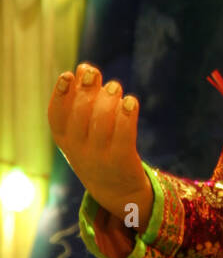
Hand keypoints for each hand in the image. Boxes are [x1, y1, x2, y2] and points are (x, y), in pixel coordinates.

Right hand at [47, 64, 153, 237]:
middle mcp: (78, 149)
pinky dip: (126, 116)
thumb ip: (81, 99)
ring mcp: (99, 157)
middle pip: (80, 115)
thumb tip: (83, 67)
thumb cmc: (97, 148)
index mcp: (64, 140)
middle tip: (94, 73)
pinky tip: (131, 101)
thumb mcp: (82, 129)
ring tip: (114, 87)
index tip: (68, 74)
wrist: (116, 190)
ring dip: (108, 100)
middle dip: (86, 91)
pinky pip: (123, 136)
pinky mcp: (121, 161)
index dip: (61, 95)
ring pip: (101, 123)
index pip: (56, 116)